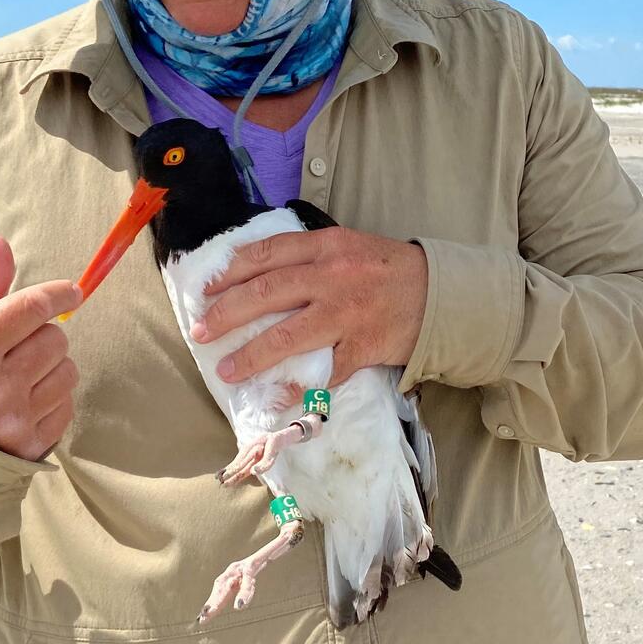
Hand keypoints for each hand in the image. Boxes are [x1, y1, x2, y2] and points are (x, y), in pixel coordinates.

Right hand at [0, 235, 82, 460]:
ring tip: (16, 376)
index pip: (30, 309)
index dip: (57, 294)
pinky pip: (66, 406)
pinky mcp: (29, 448)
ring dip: (50, 367)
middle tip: (14, 346)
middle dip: (41, 335)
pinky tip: (21, 403)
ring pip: (67, 372)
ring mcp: (13, 421)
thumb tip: (2, 244)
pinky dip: (51, 399)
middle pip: (55, 339)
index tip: (71, 290)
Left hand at [192, 227, 427, 385]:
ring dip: (251, 356)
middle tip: (201, 331)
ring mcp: (345, 315)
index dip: (230, 272)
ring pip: (286, 336)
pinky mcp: (361, 348)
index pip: (266, 255)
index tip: (206, 289)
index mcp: (326, 247)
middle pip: (265, 294)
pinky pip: (322, 373)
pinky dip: (297, 388)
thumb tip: (258, 274)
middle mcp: (332, 278)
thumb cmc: (389, 269)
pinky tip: (277, 397)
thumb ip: (309, 255)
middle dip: (226, 314)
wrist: (441, 294)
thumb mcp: (349, 246)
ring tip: (228, 370)